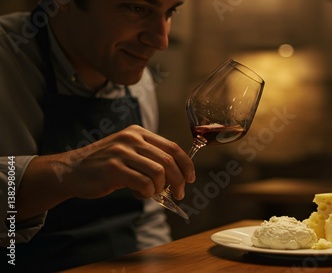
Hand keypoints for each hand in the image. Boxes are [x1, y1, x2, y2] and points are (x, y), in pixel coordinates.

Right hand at [53, 125, 195, 199]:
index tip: (190, 178)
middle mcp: (131, 139)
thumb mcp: (129, 152)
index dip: (186, 164)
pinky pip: (143, 183)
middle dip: (179, 180)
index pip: (173, 147)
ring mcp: (121, 152)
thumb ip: (150, 158)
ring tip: (153, 193)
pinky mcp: (113, 168)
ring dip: (161, 188)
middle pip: (169, 160)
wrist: (71, 171)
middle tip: (179, 193)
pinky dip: (147, 192)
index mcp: (139, 133)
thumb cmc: (105, 165)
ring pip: (159, 172)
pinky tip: (140, 193)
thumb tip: (178, 175)